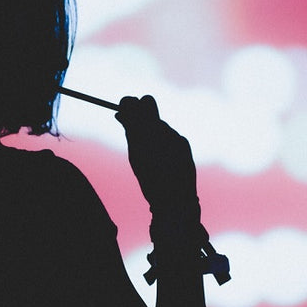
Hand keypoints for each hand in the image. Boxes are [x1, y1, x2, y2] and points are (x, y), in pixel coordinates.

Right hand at [115, 96, 197, 215]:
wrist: (176, 202)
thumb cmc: (152, 182)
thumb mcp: (135, 157)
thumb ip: (130, 132)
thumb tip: (121, 114)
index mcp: (147, 135)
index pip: (136, 104)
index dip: (128, 104)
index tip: (121, 109)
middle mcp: (164, 131)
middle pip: (149, 106)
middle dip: (139, 112)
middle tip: (130, 122)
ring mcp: (176, 136)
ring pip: (159, 124)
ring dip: (151, 131)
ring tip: (148, 151)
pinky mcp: (184, 143)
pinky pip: (169, 135)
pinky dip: (162, 141)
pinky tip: (160, 156)